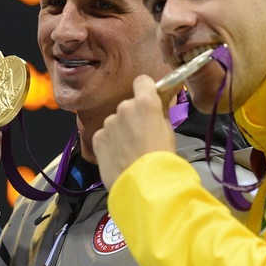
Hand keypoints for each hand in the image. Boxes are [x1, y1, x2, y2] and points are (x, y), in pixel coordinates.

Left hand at [93, 75, 175, 190]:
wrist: (144, 184)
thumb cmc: (161, 158)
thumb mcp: (168, 130)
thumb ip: (160, 111)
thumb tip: (159, 100)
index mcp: (145, 102)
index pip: (142, 81)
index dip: (145, 89)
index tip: (148, 99)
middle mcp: (124, 107)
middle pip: (128, 106)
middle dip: (133, 117)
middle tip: (141, 136)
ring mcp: (108, 123)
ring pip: (115, 122)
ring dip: (120, 131)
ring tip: (130, 151)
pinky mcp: (98, 138)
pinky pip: (104, 136)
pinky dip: (110, 144)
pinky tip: (119, 157)